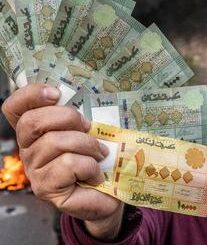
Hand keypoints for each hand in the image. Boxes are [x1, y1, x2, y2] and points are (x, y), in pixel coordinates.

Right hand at [2, 84, 123, 239]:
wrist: (109, 194)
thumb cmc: (100, 159)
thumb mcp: (91, 131)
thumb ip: (81, 117)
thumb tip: (89, 100)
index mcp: (36, 132)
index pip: (16, 108)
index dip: (30, 94)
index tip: (56, 93)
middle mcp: (28, 150)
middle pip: (33, 122)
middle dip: (68, 117)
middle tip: (90, 127)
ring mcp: (34, 171)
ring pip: (55, 142)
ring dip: (87, 145)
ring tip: (100, 154)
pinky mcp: (46, 189)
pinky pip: (69, 164)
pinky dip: (90, 166)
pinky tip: (96, 175)